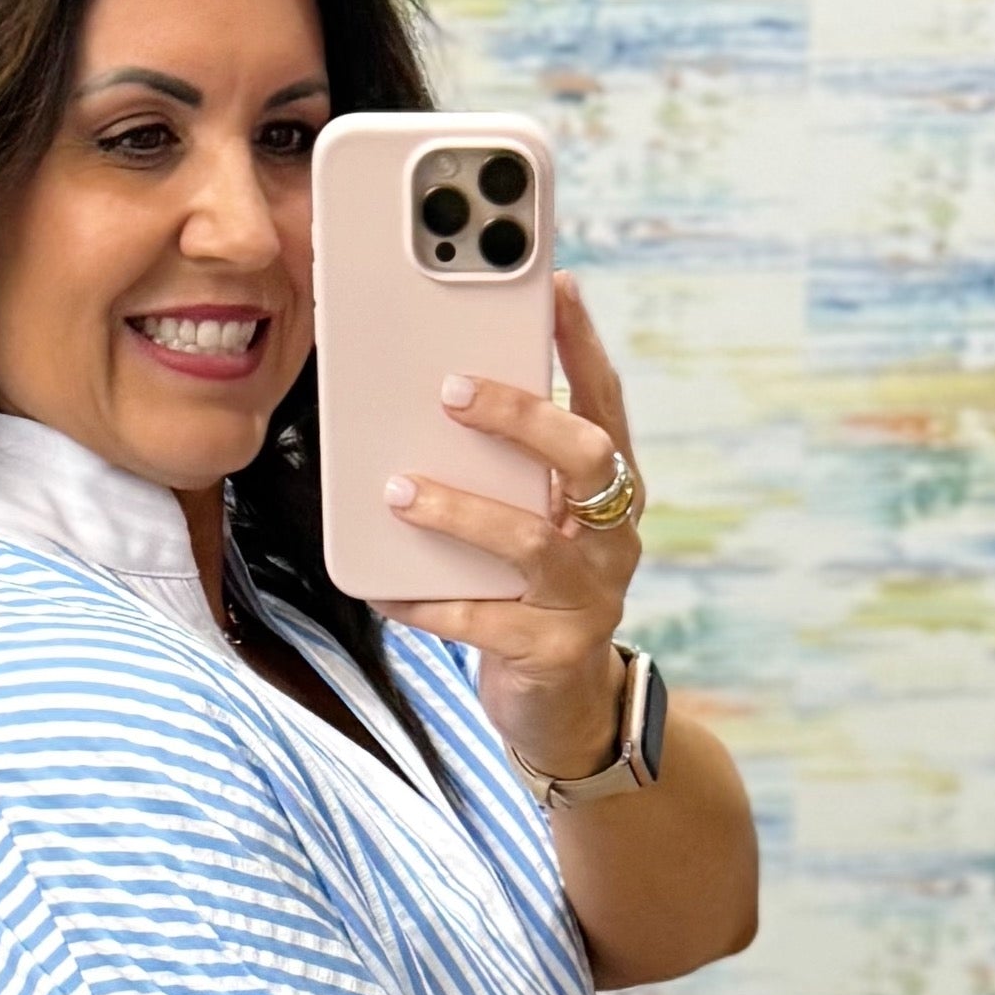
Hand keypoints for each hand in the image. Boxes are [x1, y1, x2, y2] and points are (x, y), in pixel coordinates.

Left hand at [371, 271, 646, 783]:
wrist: (561, 709)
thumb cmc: (530, 593)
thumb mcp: (529, 522)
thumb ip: (504, 471)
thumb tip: (428, 399)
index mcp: (611, 493)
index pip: (605, 404)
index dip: (584, 345)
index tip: (559, 285)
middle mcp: (613, 539)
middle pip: (586, 459)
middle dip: (522, 417)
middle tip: (452, 390)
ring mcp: (589, 598)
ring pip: (531, 543)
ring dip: (460, 510)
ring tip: (398, 490)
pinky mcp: (552, 653)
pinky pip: (480, 621)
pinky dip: (425, 602)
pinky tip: (381, 586)